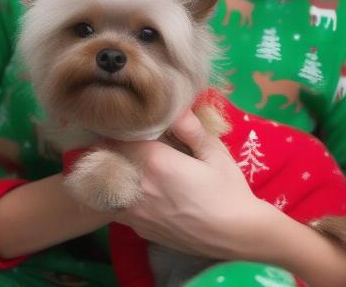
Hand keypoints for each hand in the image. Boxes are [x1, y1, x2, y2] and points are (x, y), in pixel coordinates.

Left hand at [107, 109, 276, 259]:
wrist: (237, 237)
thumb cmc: (228, 191)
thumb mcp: (215, 153)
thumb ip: (190, 128)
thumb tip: (176, 107)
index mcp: (156, 163)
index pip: (120, 138)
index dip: (119, 128)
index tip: (124, 122)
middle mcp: (139, 187)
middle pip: (110, 160)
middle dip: (112, 146)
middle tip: (123, 137)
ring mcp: (136, 212)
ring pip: (108, 184)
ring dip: (112, 171)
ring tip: (126, 161)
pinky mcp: (139, 229)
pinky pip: (117, 205)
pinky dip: (119, 193)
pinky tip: (135, 187)